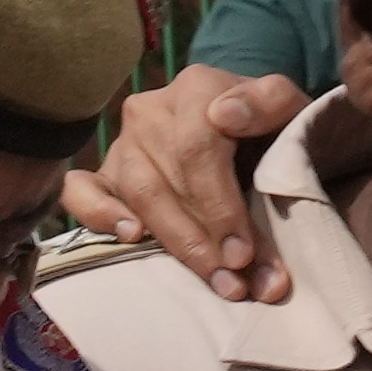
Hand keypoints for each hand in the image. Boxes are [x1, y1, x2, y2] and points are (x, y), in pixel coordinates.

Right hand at [71, 66, 296, 296]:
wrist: (255, 136)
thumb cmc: (273, 128)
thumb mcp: (289, 110)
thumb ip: (270, 103)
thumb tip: (225, 115)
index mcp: (195, 88)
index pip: (198, 150)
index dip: (220, 206)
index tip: (243, 253)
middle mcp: (151, 112)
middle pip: (168, 181)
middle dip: (204, 240)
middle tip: (235, 282)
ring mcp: (124, 144)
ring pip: (138, 196)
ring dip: (174, 243)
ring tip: (212, 278)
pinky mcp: (106, 174)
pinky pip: (81, 192)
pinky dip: (99, 215)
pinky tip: (131, 236)